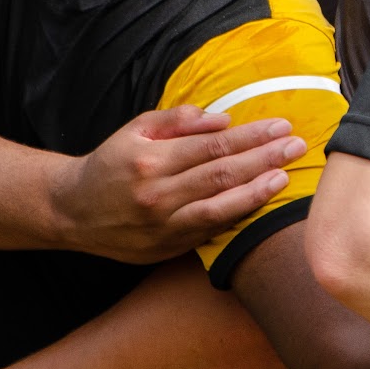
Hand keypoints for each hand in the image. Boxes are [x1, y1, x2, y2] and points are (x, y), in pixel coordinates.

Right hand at [48, 106, 304, 264]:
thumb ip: (179, 119)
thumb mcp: (136, 129)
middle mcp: (157, 196)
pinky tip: (260, 201)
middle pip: (223, 175)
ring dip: (258, 191)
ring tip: (285, 176)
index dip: (252, 136)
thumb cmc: (111, 163)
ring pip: (220, 208)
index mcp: (151, 161)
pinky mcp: (166, 249)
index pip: (214, 146)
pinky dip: (237, 216)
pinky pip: (210, 231)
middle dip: (265, 159)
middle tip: (297, 146)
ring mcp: (162, 227)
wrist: (72, 212)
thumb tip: (224, 119)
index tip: (281, 126)